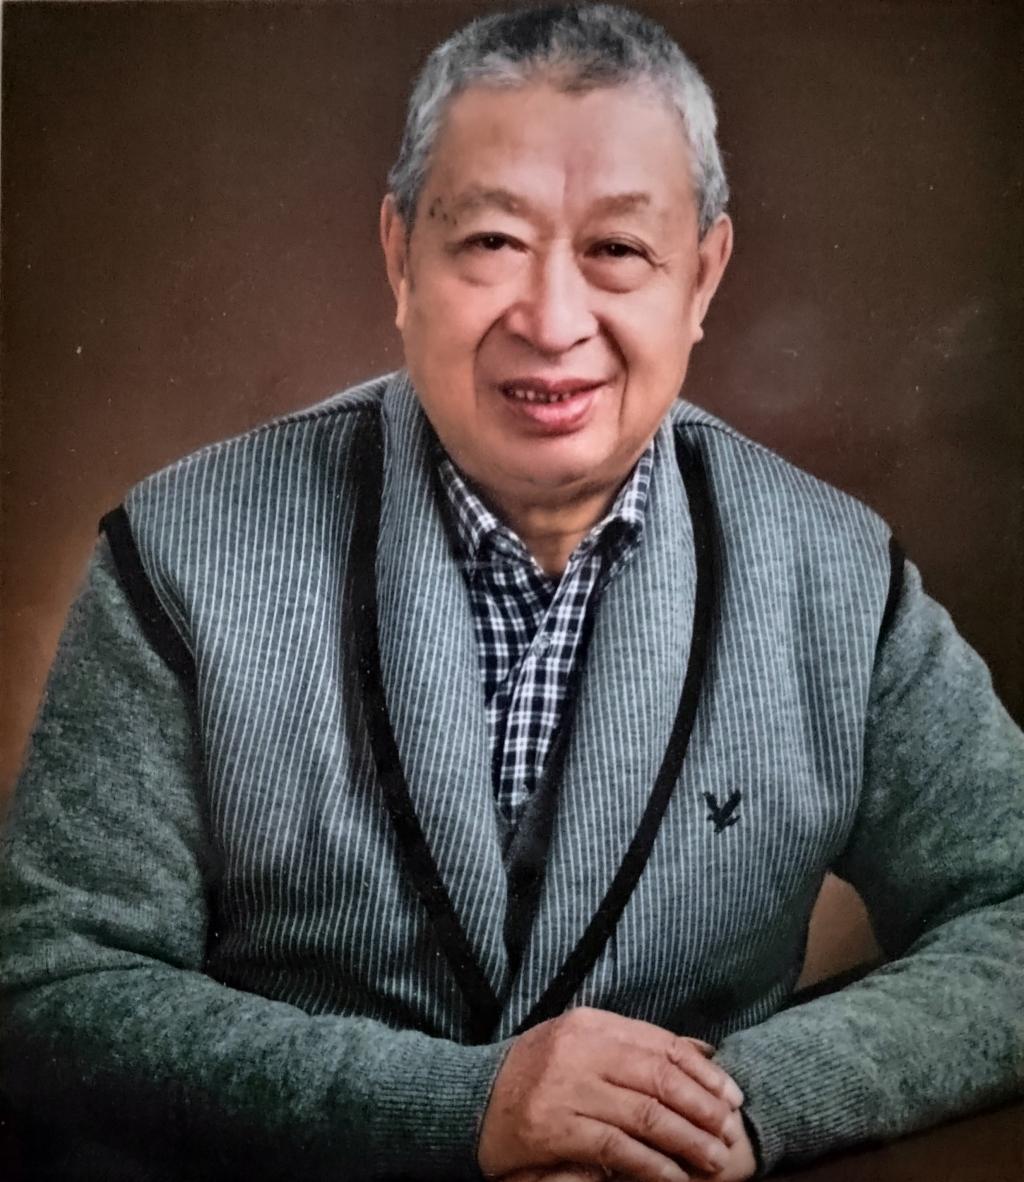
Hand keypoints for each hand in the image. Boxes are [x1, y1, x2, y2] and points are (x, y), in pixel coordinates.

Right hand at [478, 1007, 743, 1181]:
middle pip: (660, 1078)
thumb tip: (702, 1050)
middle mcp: (582, 1049)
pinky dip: (652, 1165)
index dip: (703, 1071)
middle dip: (702, 1108)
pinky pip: (618, 1148)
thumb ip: (635, 1045)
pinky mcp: (556, 1128)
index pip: (661, 1043)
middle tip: (729, 1131)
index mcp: (592, 1023)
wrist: (471, 1101)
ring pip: (645, 1114)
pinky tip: (674, 1178)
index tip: (732, 1095)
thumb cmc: (537, 1072)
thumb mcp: (582, 1043)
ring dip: (686, 1141)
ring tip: (713, 1160)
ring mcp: (568, 1087)